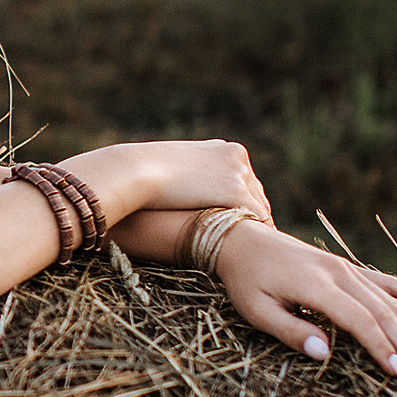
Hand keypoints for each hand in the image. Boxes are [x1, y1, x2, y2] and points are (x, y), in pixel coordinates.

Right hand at [63, 140, 274, 226]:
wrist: (136, 170)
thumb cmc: (142, 170)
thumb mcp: (174, 166)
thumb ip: (190, 175)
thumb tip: (182, 189)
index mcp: (224, 148)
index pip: (244, 177)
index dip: (241, 200)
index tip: (235, 220)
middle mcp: (237, 158)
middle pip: (256, 191)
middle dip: (251, 214)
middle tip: (248, 238)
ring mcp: (238, 174)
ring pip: (261, 206)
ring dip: (255, 225)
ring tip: (253, 247)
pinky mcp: (235, 193)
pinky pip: (260, 218)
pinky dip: (259, 232)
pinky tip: (252, 248)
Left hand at [214, 221, 396, 379]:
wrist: (242, 239)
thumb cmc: (246, 280)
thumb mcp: (256, 310)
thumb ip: (291, 331)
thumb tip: (326, 355)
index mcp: (316, 285)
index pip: (359, 320)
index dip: (381, 347)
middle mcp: (339, 273)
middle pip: (383, 312)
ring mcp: (347, 268)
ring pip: (391, 300)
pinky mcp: (349, 268)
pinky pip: (388, 281)